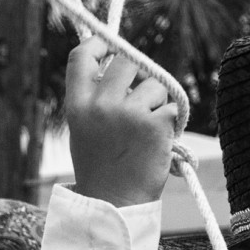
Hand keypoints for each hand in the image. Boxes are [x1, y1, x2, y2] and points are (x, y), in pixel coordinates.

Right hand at [66, 37, 178, 206]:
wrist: (115, 205)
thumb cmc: (103, 169)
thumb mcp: (86, 130)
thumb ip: (98, 99)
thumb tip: (121, 66)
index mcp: (77, 105)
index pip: (80, 57)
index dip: (98, 44)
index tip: (109, 45)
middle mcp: (100, 104)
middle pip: (127, 62)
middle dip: (140, 75)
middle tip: (143, 99)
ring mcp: (128, 113)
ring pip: (155, 84)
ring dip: (158, 102)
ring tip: (148, 130)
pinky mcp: (155, 124)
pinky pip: (172, 107)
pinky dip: (171, 122)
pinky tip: (160, 141)